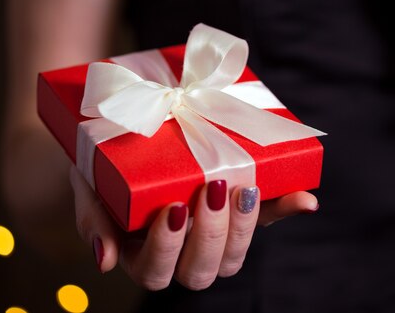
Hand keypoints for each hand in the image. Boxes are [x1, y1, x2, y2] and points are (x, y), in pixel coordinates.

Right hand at [70, 166, 317, 290]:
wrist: (131, 123)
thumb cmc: (106, 162)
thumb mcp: (91, 184)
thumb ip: (92, 220)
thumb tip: (105, 263)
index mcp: (142, 251)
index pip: (156, 270)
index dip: (167, 249)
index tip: (173, 209)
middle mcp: (181, 251)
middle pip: (201, 270)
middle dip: (210, 234)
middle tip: (210, 190)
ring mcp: (215, 231)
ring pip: (234, 255)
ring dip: (244, 227)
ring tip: (243, 188)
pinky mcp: (241, 206)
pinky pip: (268, 217)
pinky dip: (287, 207)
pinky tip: (304, 199)